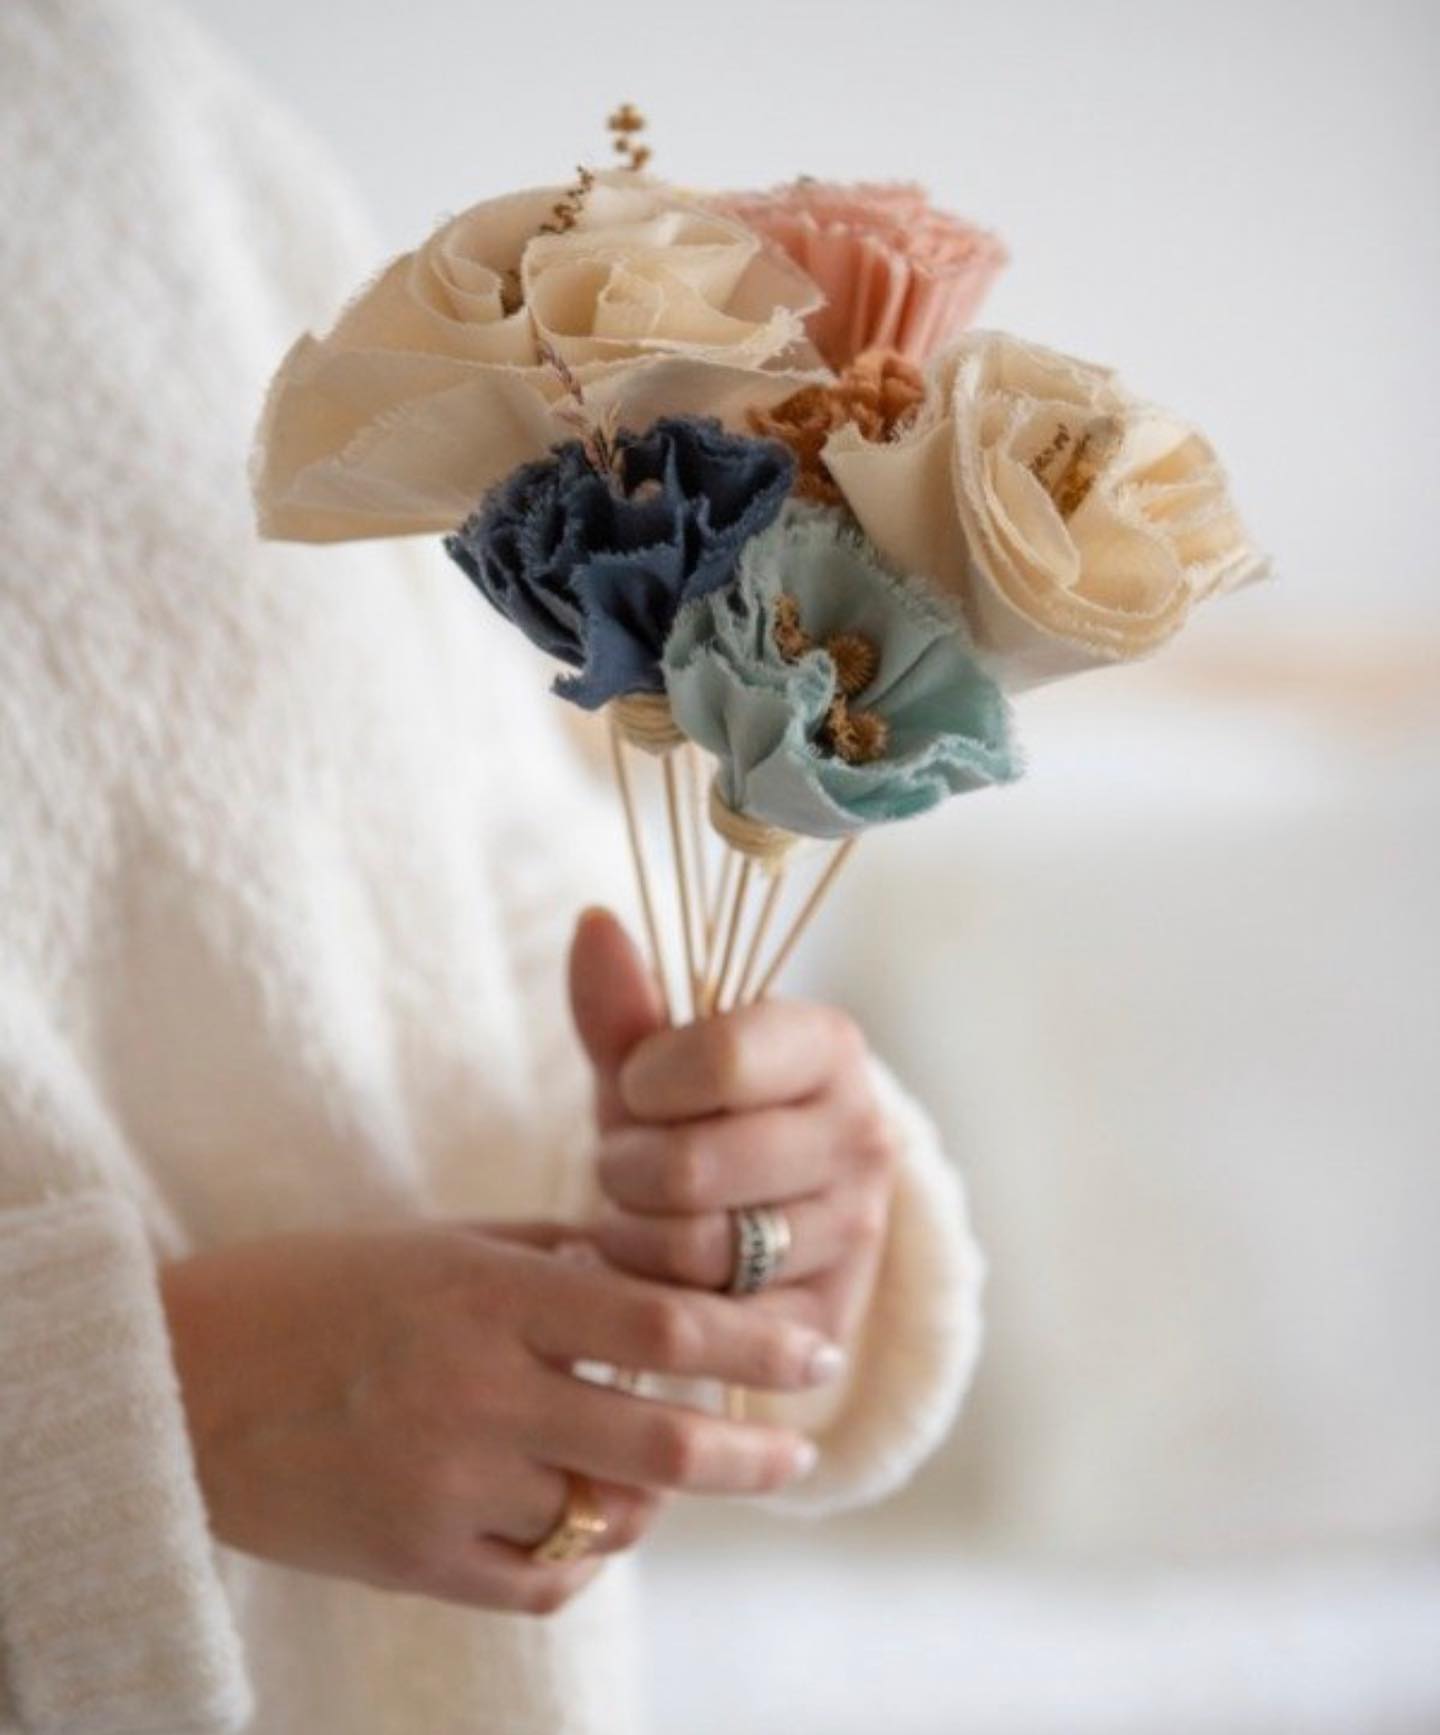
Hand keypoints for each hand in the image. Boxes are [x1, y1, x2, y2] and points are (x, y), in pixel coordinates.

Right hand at [158, 1220, 840, 1615]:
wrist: (180, 1381)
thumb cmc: (317, 1290)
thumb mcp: (438, 1244)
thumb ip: (550, 1258)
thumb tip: (650, 1270)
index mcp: (488, 1295)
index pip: (659, 1320)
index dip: (753, 1338)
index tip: (816, 1350)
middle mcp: (478, 1391)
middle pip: (660, 1438)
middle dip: (750, 1450)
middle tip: (796, 1448)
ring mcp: (446, 1485)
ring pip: (609, 1516)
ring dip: (655, 1496)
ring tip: (658, 1469)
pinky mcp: (414, 1561)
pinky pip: (545, 1579)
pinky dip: (585, 1551)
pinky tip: (585, 1517)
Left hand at [570, 909, 899, 1352]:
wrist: (750, 1222)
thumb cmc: (688, 1121)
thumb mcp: (651, 1064)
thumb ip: (620, 1005)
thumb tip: (594, 922)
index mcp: (829, 1046)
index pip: (725, 1057)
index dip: (647, 1079)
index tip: (637, 1087)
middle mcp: (864, 1135)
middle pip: (694, 1167)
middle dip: (625, 1170)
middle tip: (622, 1164)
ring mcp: (856, 1233)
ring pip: (695, 1250)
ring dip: (632, 1238)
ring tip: (635, 1217)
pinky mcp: (827, 1322)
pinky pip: (709, 1324)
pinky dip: (658, 1301)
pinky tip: (655, 1275)